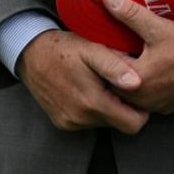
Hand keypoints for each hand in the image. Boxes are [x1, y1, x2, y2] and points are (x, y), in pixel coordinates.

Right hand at [17, 29, 148, 134]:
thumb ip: (115, 67)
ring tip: (108, 84)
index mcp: (92, 102)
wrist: (30, 53)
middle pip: (121, 125)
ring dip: (111, 107)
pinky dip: (95, 109)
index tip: (141, 92)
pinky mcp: (62, 123)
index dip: (143, 110)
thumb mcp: (92, 50)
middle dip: (128, 108)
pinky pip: (90, 122)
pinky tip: (92, 89)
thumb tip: (138, 83)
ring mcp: (70, 123)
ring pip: (106, 123)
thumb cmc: (64, 48)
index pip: (134, 124)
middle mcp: (81, 118)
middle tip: (126, 84)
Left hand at [102, 0, 173, 114]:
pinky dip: (143, 86)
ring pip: (129, 93)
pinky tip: (148, 70)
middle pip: (115, 82)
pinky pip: (146, 98)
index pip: (105, 66)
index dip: (102, 50)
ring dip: (126, 78)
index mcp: (135, 80)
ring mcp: (155, 106)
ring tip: (129, 57)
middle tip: (113, 46)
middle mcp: (142, 99)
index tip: (101, 37)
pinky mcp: (166, 107)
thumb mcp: (159, 27)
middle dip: (113, 66)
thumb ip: (130, 14)